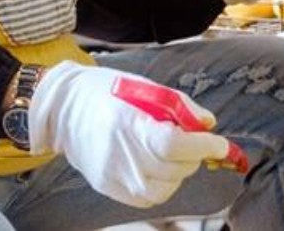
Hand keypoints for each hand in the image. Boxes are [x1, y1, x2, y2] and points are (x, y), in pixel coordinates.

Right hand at [27, 61, 232, 207]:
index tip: (220, 143)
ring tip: (170, 151)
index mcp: (128, 123)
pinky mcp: (108, 187)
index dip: (203, 146)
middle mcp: (119, 154)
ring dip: (179, 171)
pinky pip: (148, 197)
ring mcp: (113, 175)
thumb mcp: (144, 86)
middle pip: (174, 167)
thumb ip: (179, 105)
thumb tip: (208, 124)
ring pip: (166, 187)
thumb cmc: (104, 91)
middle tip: (194, 140)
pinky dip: (162, 184)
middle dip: (195, 155)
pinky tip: (156, 165)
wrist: (63, 107)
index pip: (174, 145)